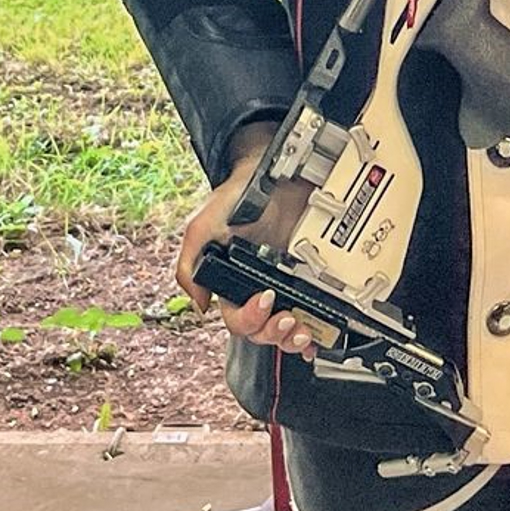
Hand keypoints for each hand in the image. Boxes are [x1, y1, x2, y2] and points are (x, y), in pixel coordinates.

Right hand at [176, 128, 320, 357]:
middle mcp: (254, 289)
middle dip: (273, 332)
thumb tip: (200, 306)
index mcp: (230, 284)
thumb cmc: (234, 198)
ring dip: (292, 338)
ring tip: (301, 329)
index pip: (235, 319)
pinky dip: (316, 334)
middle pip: (261, 332)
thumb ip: (190, 267)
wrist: (271, 172)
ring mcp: (283, 286)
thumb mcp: (202, 228)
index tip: (263, 299)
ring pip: (284, 330)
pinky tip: (319, 338)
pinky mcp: (306, 279)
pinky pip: (311, 316)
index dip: (248, 318)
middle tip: (286, 318)